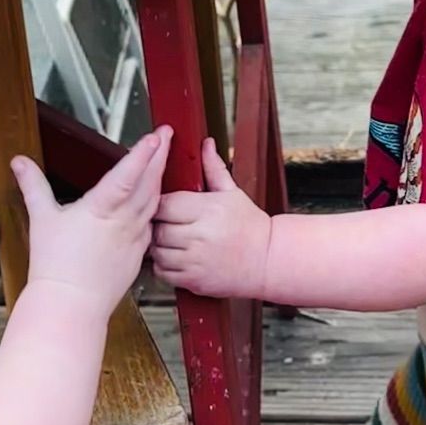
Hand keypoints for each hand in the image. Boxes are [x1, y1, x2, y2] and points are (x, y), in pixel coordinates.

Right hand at [11, 127, 169, 313]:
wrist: (70, 305)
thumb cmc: (55, 264)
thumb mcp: (41, 219)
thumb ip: (33, 185)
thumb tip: (19, 162)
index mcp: (101, 209)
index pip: (127, 175)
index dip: (142, 154)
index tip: (155, 136)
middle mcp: (123, 221)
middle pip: (148, 183)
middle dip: (160, 156)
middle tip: (168, 135)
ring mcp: (134, 238)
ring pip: (153, 202)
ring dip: (159, 178)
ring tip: (163, 159)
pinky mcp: (138, 254)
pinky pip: (150, 224)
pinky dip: (154, 207)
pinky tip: (154, 200)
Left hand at [151, 138, 272, 297]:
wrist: (268, 260)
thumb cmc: (250, 226)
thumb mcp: (232, 193)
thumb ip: (213, 168)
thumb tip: (205, 144)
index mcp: (207, 209)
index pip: (165, 204)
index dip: (160, 204)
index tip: (166, 206)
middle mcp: (200, 235)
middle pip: (158, 228)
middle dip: (158, 226)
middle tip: (166, 223)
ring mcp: (196, 260)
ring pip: (157, 251)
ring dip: (159, 246)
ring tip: (170, 240)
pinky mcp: (194, 280)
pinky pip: (163, 273)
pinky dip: (163, 266)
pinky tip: (175, 257)